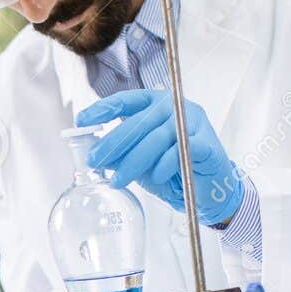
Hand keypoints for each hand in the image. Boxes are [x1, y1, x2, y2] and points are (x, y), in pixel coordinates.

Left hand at [76, 89, 243, 225]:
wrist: (209, 191)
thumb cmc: (173, 173)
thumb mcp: (140, 162)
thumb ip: (122, 154)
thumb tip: (95, 154)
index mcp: (157, 105)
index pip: (127, 100)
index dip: (103, 109)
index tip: (82, 120)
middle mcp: (175, 108)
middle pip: (139, 121)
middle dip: (113, 143)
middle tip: (94, 161)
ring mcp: (193, 123)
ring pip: (157, 138)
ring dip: (134, 161)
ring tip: (118, 180)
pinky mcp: (208, 143)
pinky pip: (181, 151)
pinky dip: (166, 164)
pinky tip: (155, 176)